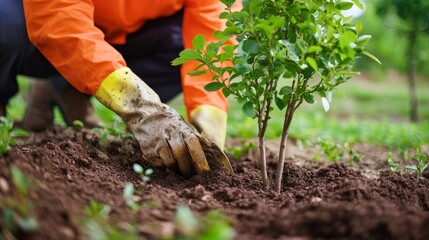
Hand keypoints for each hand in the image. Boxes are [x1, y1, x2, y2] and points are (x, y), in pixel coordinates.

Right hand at [95, 67, 229, 176]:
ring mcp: (157, 141)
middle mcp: (170, 133)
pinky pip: (156, 162)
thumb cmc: (164, 115)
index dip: (203, 160)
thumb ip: (189, 134)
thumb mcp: (178, 120)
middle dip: (189, 168)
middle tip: (192, 175)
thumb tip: (203, 149)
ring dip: (176, 168)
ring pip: (170, 162)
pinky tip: (163, 162)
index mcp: (180, 126)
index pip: (195, 146)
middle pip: (184, 157)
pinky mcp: (146, 147)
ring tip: (179, 169)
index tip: (208, 171)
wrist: (138, 107)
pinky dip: (161, 165)